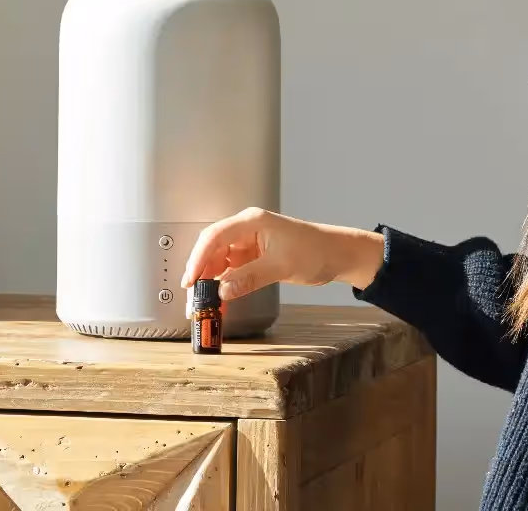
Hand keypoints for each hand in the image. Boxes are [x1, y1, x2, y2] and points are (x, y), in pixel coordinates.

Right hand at [179, 208, 384, 301]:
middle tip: (193, 298)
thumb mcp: (281, 265)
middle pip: (212, 249)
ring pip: (219, 261)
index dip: (198, 258)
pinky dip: (224, 285)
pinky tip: (219, 301)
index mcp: (252, 222)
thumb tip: (223, 290)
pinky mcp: (253, 257)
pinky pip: (232, 270)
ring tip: (203, 304)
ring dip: (210, 281)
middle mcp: (247, 229)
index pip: (215, 236)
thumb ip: (250, 277)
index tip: (190, 280)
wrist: (337, 254)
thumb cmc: (316, 250)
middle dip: (200, 273)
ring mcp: (249, 243)